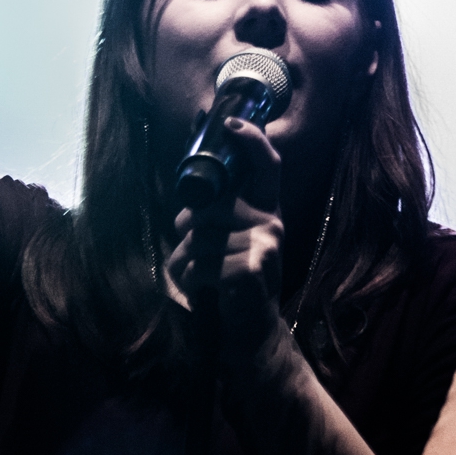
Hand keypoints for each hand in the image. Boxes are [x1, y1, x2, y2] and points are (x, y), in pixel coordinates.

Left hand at [168, 119, 284, 352]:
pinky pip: (200, 263)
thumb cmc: (233, 281)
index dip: (249, 139)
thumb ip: (216, 213)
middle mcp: (270, 221)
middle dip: (187, 226)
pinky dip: (191, 279)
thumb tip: (187, 189)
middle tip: (193, 250)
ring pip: (198, 236)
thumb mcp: (229, 240)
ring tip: (199, 276)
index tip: (228, 121)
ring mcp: (265, 243)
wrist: (253, 333)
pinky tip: (204, 290)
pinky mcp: (252, 267)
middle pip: (210, 204)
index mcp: (265, 209)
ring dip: (185, 259)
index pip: (267, 164)